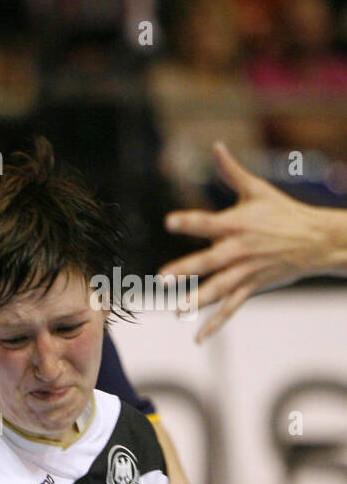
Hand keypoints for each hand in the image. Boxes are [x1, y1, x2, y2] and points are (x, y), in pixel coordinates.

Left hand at [159, 141, 343, 341]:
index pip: (209, 221)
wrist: (319, 239)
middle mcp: (240, 249)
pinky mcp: (254, 286)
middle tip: (163, 277)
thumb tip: (215, 146)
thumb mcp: (258, 189)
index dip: (190, 221)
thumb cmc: (283, 211)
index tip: (170, 221)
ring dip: (198, 300)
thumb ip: (231, 171)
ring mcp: (247, 270)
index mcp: (237, 223)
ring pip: (219, 288)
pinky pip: (232, 307)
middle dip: (187, 268)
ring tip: (177, 311)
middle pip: (210, 260)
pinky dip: (216, 323)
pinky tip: (198, 337)